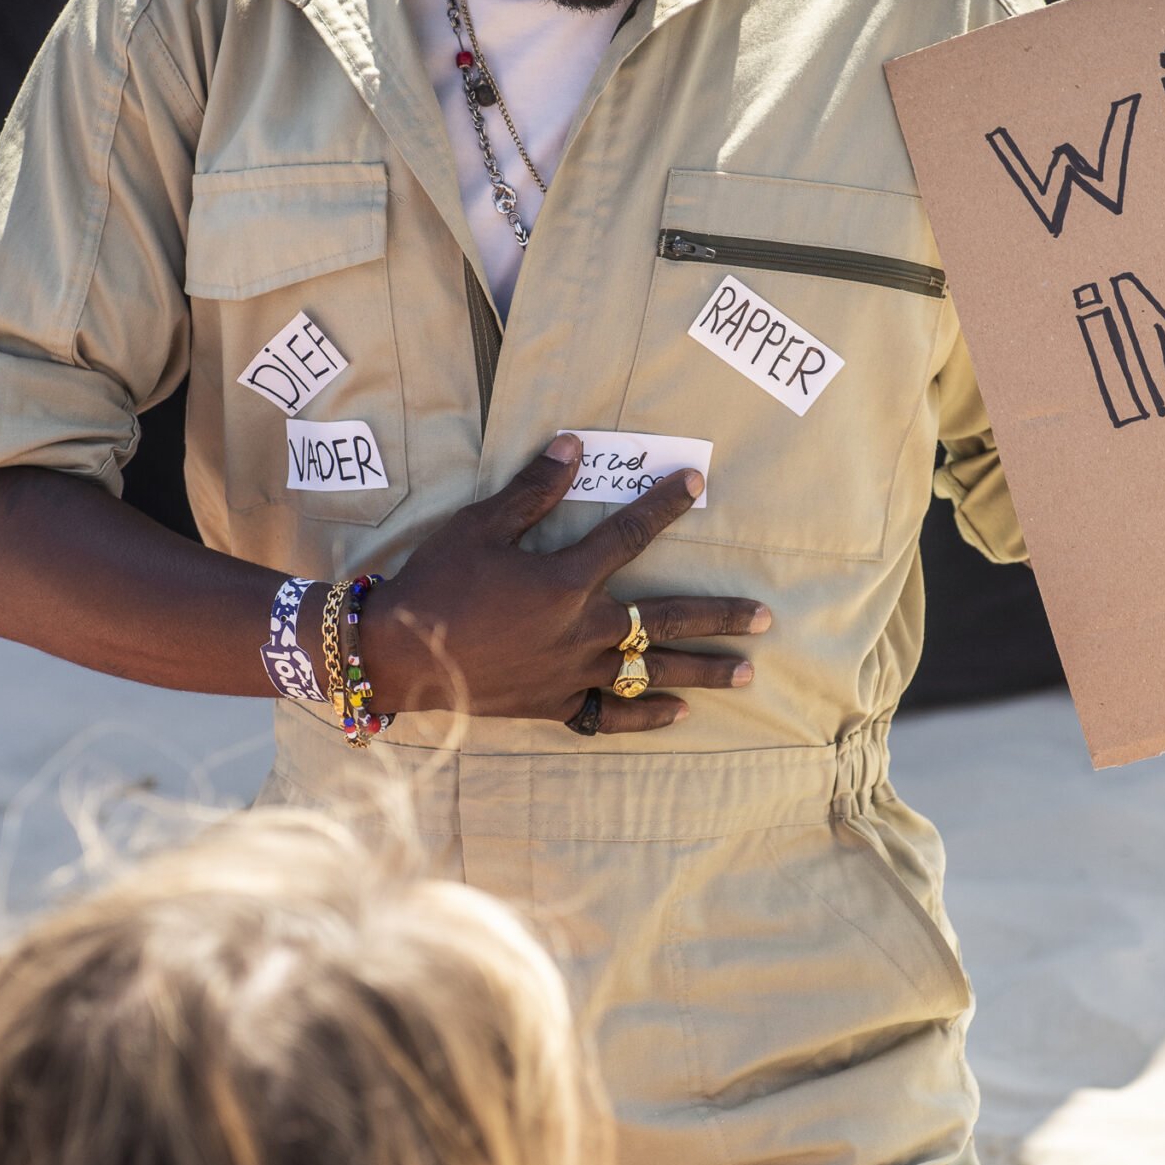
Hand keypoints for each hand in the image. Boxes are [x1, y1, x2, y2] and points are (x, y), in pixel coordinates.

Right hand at [360, 434, 770, 733]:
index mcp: (567, 580)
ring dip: (702, 671)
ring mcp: (573, 673)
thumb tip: (573, 448)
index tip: (695, 485)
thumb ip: (533, 489)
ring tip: (746, 672)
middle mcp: (582, 630)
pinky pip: (612, 715)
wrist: (399, 655)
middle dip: (719, 616)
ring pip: (652, 672)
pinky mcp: (555, 705)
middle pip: (666, 618)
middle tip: (765, 617)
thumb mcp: (480, 526)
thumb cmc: (437, 584)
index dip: (664, 505)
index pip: (630, 534)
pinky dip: (646, 716)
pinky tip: (678, 715)